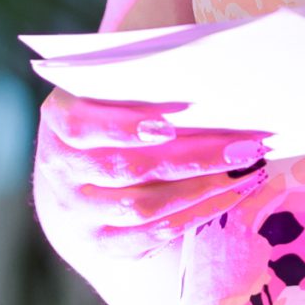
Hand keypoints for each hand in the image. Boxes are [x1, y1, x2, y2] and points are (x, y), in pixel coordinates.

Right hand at [31, 89, 270, 278]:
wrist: (84, 156)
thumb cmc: (116, 99)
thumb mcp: (118, 73)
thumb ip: (146, 66)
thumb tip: (203, 61)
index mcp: (57, 118)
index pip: (83, 125)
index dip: (125, 126)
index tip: (171, 121)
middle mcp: (60, 169)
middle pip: (127, 169)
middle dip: (193, 158)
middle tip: (245, 145)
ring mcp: (77, 212)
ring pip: (142, 208)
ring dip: (203, 189)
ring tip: (247, 170)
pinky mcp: (101, 242)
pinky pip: (150, 237)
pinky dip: (194, 216)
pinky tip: (229, 195)